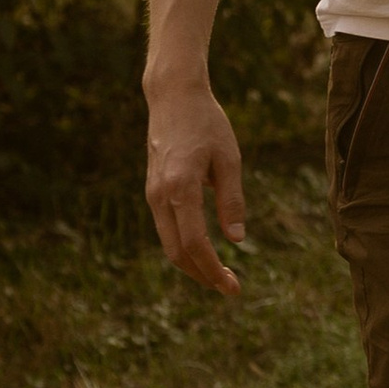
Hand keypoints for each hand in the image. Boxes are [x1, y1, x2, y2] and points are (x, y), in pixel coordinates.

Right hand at [146, 74, 246, 296]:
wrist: (173, 98)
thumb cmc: (207, 124)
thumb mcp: (229, 159)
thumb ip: (232, 200)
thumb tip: (236, 240)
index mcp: (180, 187)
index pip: (195, 243)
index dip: (213, 269)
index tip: (233, 287)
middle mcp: (160, 195)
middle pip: (177, 252)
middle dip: (203, 275)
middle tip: (230, 289)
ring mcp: (152, 194)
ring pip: (168, 243)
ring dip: (193, 265)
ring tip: (220, 277)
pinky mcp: (153, 191)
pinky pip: (166, 229)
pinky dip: (184, 247)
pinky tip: (204, 254)